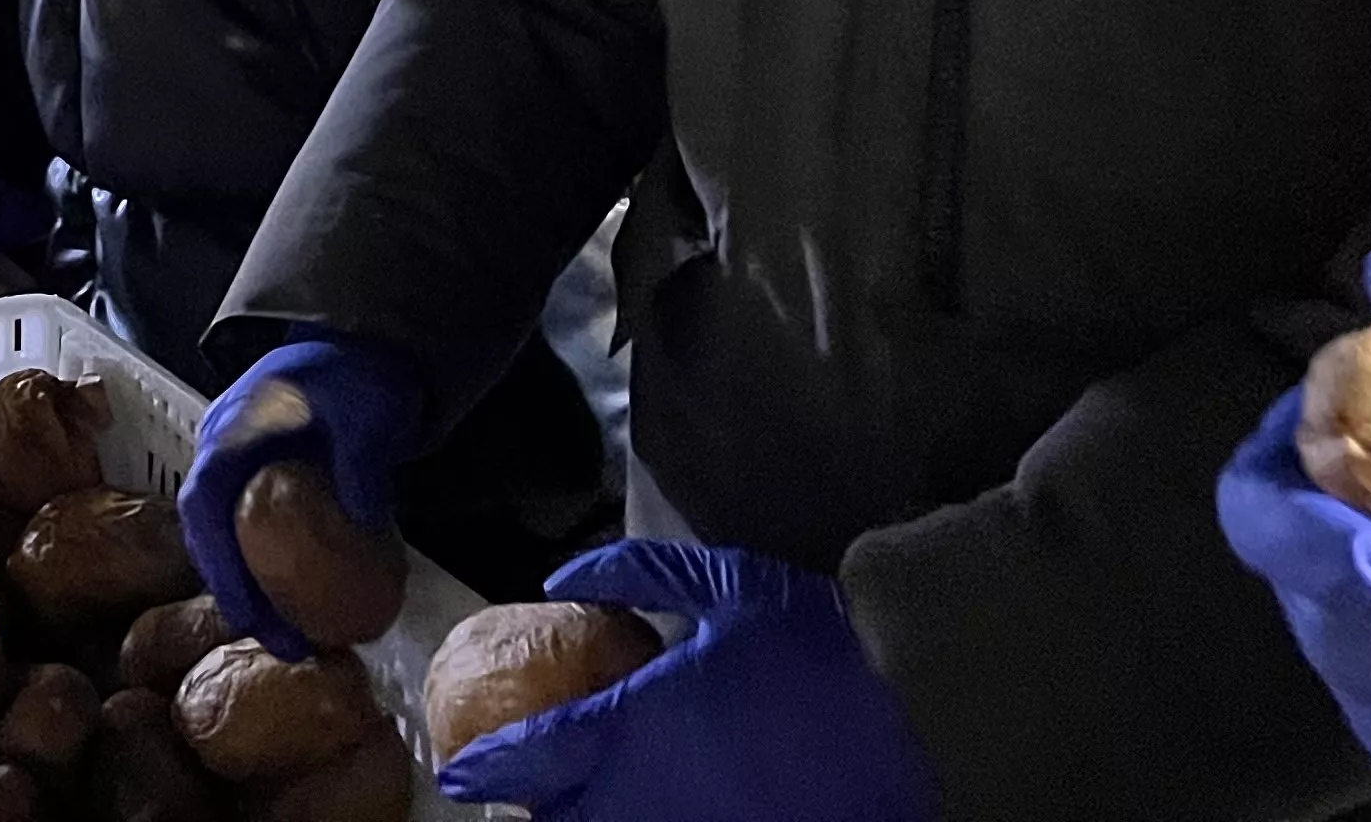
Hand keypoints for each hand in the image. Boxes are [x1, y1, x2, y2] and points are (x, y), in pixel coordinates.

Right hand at [179, 338, 421, 655]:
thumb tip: (362, 524)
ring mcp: (242, 466)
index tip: (245, 614)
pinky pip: (252, 533)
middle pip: (209, 533)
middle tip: (281, 644)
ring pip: (227, 537)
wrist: (366, 343)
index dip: (217, 564)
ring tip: (293, 638)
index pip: (203, 505)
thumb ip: (360, 462)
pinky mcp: (266, 480)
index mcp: (232, 432)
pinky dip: (268, 572)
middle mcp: (223, 452)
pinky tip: (302, 603)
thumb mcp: (366, 413)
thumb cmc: (358, 373)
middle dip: (237, 594)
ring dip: (252, 589)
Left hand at [438, 542, 934, 821]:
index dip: (487, 768)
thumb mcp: (720, 584)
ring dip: (591, 820)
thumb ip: (635, 574)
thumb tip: (561, 579)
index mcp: (633, 724)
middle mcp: (647, 794)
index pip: (531, 759)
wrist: (909, 712)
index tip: (461, 772)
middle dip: (539, 808)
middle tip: (531, 791)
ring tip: (586, 801)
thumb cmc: (809, 642)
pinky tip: (653, 806)